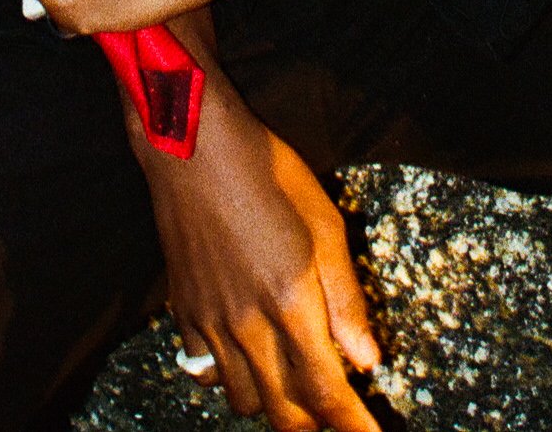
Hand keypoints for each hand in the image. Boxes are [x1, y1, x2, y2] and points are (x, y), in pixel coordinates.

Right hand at [141, 68, 380, 430]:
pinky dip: (231, 379)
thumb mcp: (324, 225)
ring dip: (274, 404)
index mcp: (290, 302)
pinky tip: (247, 357)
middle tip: (337, 416)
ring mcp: (210, 324)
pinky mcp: (183, 313)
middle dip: (314, 426)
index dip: (350, 425)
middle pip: (283, 414)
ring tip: (294, 383)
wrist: (193, 147)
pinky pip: (206, 373)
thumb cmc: (266, 172)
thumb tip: (368, 359)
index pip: (325, 392)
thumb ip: (346, 299)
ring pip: (244, 401)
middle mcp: (248, 325)